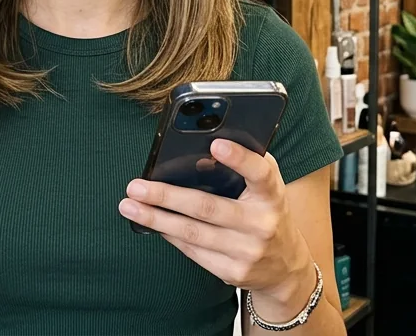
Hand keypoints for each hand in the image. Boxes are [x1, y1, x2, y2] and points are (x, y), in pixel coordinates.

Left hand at [119, 140, 311, 303]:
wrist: (286, 267)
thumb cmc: (267, 213)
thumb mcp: (266, 188)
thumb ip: (245, 167)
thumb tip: (200, 149)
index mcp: (272, 195)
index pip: (260, 173)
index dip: (240, 158)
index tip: (215, 144)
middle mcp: (262, 224)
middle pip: (208, 208)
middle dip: (167, 197)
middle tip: (136, 186)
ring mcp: (247, 252)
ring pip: (192, 233)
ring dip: (156, 219)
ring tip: (129, 206)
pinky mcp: (232, 272)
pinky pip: (192, 251)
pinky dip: (168, 235)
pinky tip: (150, 223)